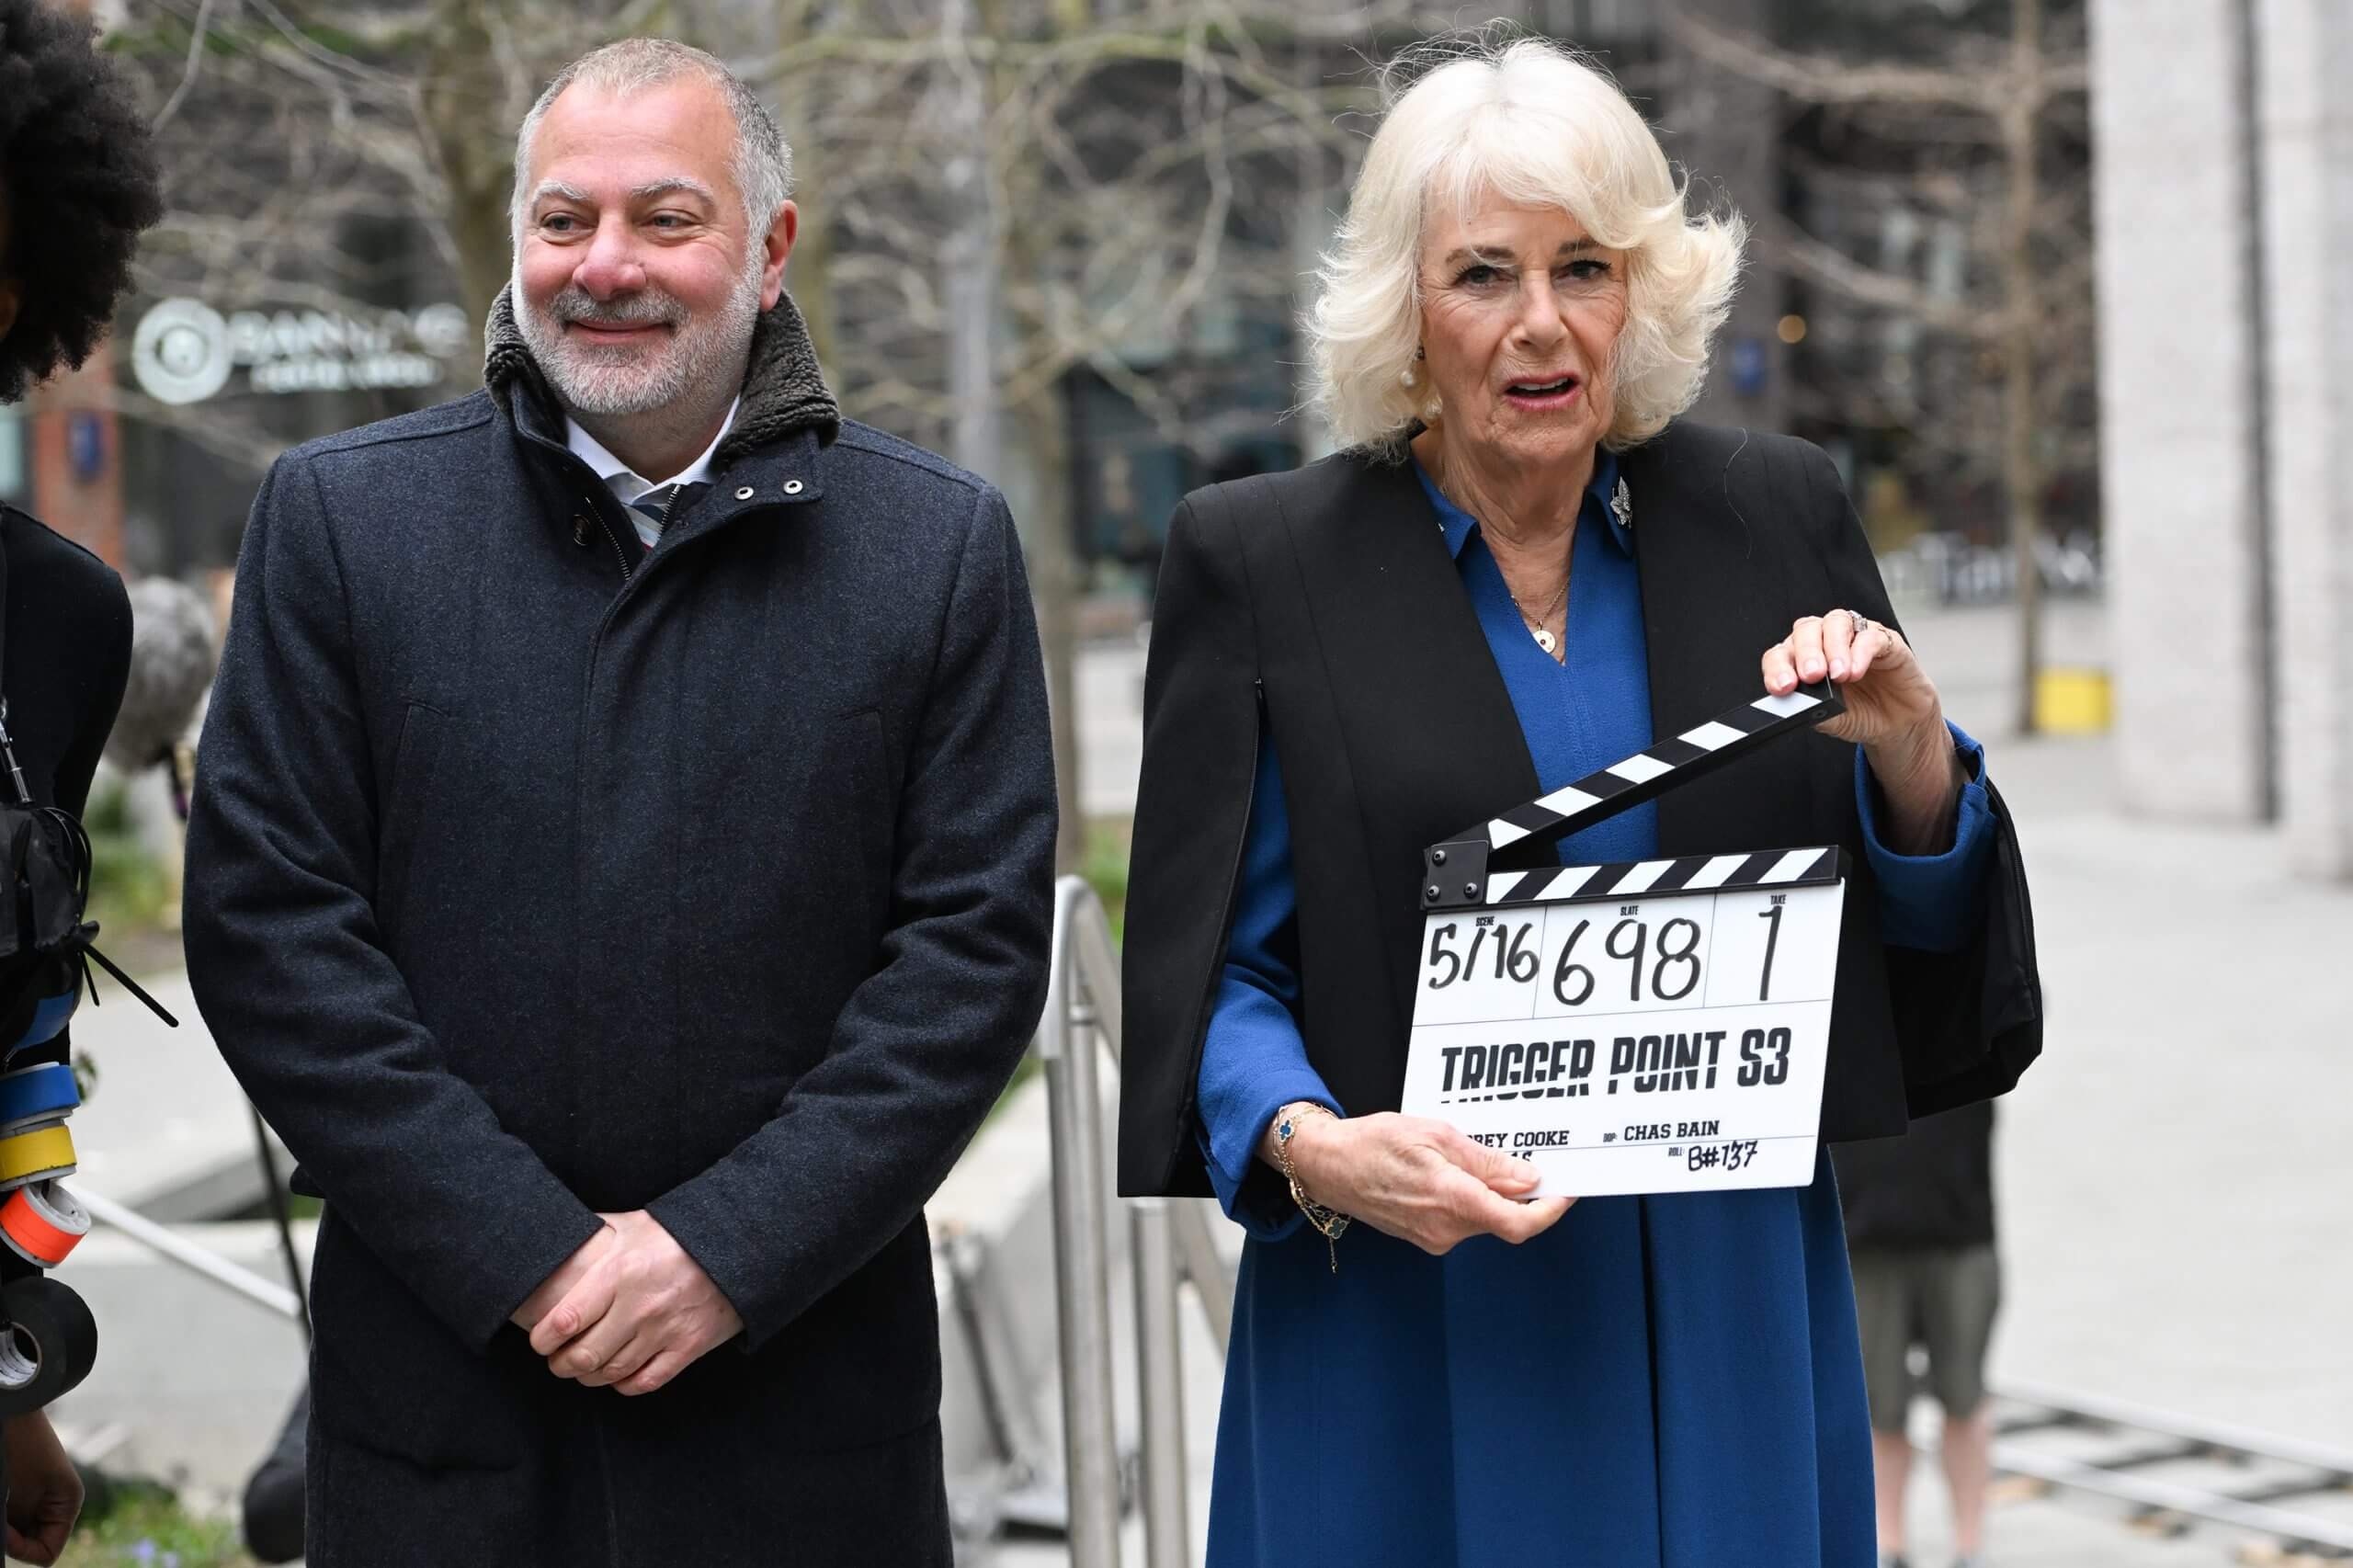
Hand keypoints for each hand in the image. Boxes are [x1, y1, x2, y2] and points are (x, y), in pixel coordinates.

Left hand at [4, 1411, 83, 1564]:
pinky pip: (11, 1520)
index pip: (46, 1553)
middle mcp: (54, 1505)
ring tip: (0, 1507)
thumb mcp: (22, 1491)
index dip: (22, 1550)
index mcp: (66, 1504)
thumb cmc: (21, 1445)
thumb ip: (18, 1526)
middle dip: (11, 1540)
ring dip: (5, 1529)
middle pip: (33, 1544)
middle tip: (0, 1521)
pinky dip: (3, 1521)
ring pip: (19, 1533)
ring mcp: (36, 1498)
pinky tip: (0, 1504)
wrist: (13, 1408)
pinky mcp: (18, 1491)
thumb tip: (14, 1550)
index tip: (3, 1533)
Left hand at [529, 1210, 741, 1395]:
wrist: (738, 1246)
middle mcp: (640, 1305)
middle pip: (584, 1356)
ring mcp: (666, 1329)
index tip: (540, 1340)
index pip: (565, 1320)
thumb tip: (554, 1228)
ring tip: (582, 1368)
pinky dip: (624, 1384)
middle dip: (561, 1365)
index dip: (543, 1339)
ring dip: (589, 1377)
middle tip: (557, 1360)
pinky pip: (645, 1382)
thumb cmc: (677, 1235)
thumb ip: (594, 1229)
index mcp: (620, 1271)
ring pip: (611, 1372)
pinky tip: (617, 1374)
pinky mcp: (689, 1346)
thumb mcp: (633, 1223)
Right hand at [1271, 1111, 1573, 1255]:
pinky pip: (1463, 1219)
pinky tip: (1456, 1171)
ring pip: (1485, 1217)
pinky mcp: (1426, 1236)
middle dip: (1523, 1192)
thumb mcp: (1435, 1134)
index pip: (1519, 1222)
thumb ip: (1485, 1161)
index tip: (1568, 1190)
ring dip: (1494, 1192)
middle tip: (1531, 1156)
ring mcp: (1435, 1237)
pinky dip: (1472, 1198)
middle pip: (1506, 1218)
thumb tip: (1528, 1179)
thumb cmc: (1374, 1143)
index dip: (1551, 1210)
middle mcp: (1446, 1228)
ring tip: (1477, 1153)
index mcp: (1452, 1199)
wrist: (1327, 1166)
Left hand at [1762, 609, 1963, 852]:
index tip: (1780, 689)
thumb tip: (1789, 708)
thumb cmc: (1860, 720)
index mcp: (1805, 661)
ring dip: (1830, 648)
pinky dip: (1861, 648)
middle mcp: (1827, 645)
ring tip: (1832, 675)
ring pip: (1834, 624)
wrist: (1904, 730)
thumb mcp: (1831, 721)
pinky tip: (1854, 669)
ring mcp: (1857, 641)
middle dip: (1801, 654)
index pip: (1781, 652)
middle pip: (1805, 629)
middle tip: (1805, 680)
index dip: (1777, 666)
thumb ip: (1813, 711)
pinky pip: (1872, 634)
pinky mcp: (1887, 643)